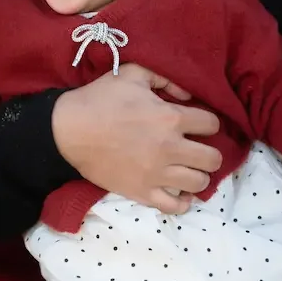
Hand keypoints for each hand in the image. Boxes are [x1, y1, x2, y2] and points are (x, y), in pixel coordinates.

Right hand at [51, 64, 222, 215]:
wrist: (68, 130)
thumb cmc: (100, 99)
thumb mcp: (133, 74)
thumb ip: (165, 79)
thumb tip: (188, 95)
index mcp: (170, 118)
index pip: (212, 125)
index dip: (208, 123)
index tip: (198, 125)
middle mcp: (169, 148)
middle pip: (213, 159)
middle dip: (209, 152)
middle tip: (197, 149)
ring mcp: (156, 174)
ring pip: (199, 183)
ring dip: (198, 175)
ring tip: (187, 169)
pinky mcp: (141, 192)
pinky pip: (174, 206)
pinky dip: (182, 202)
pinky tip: (180, 193)